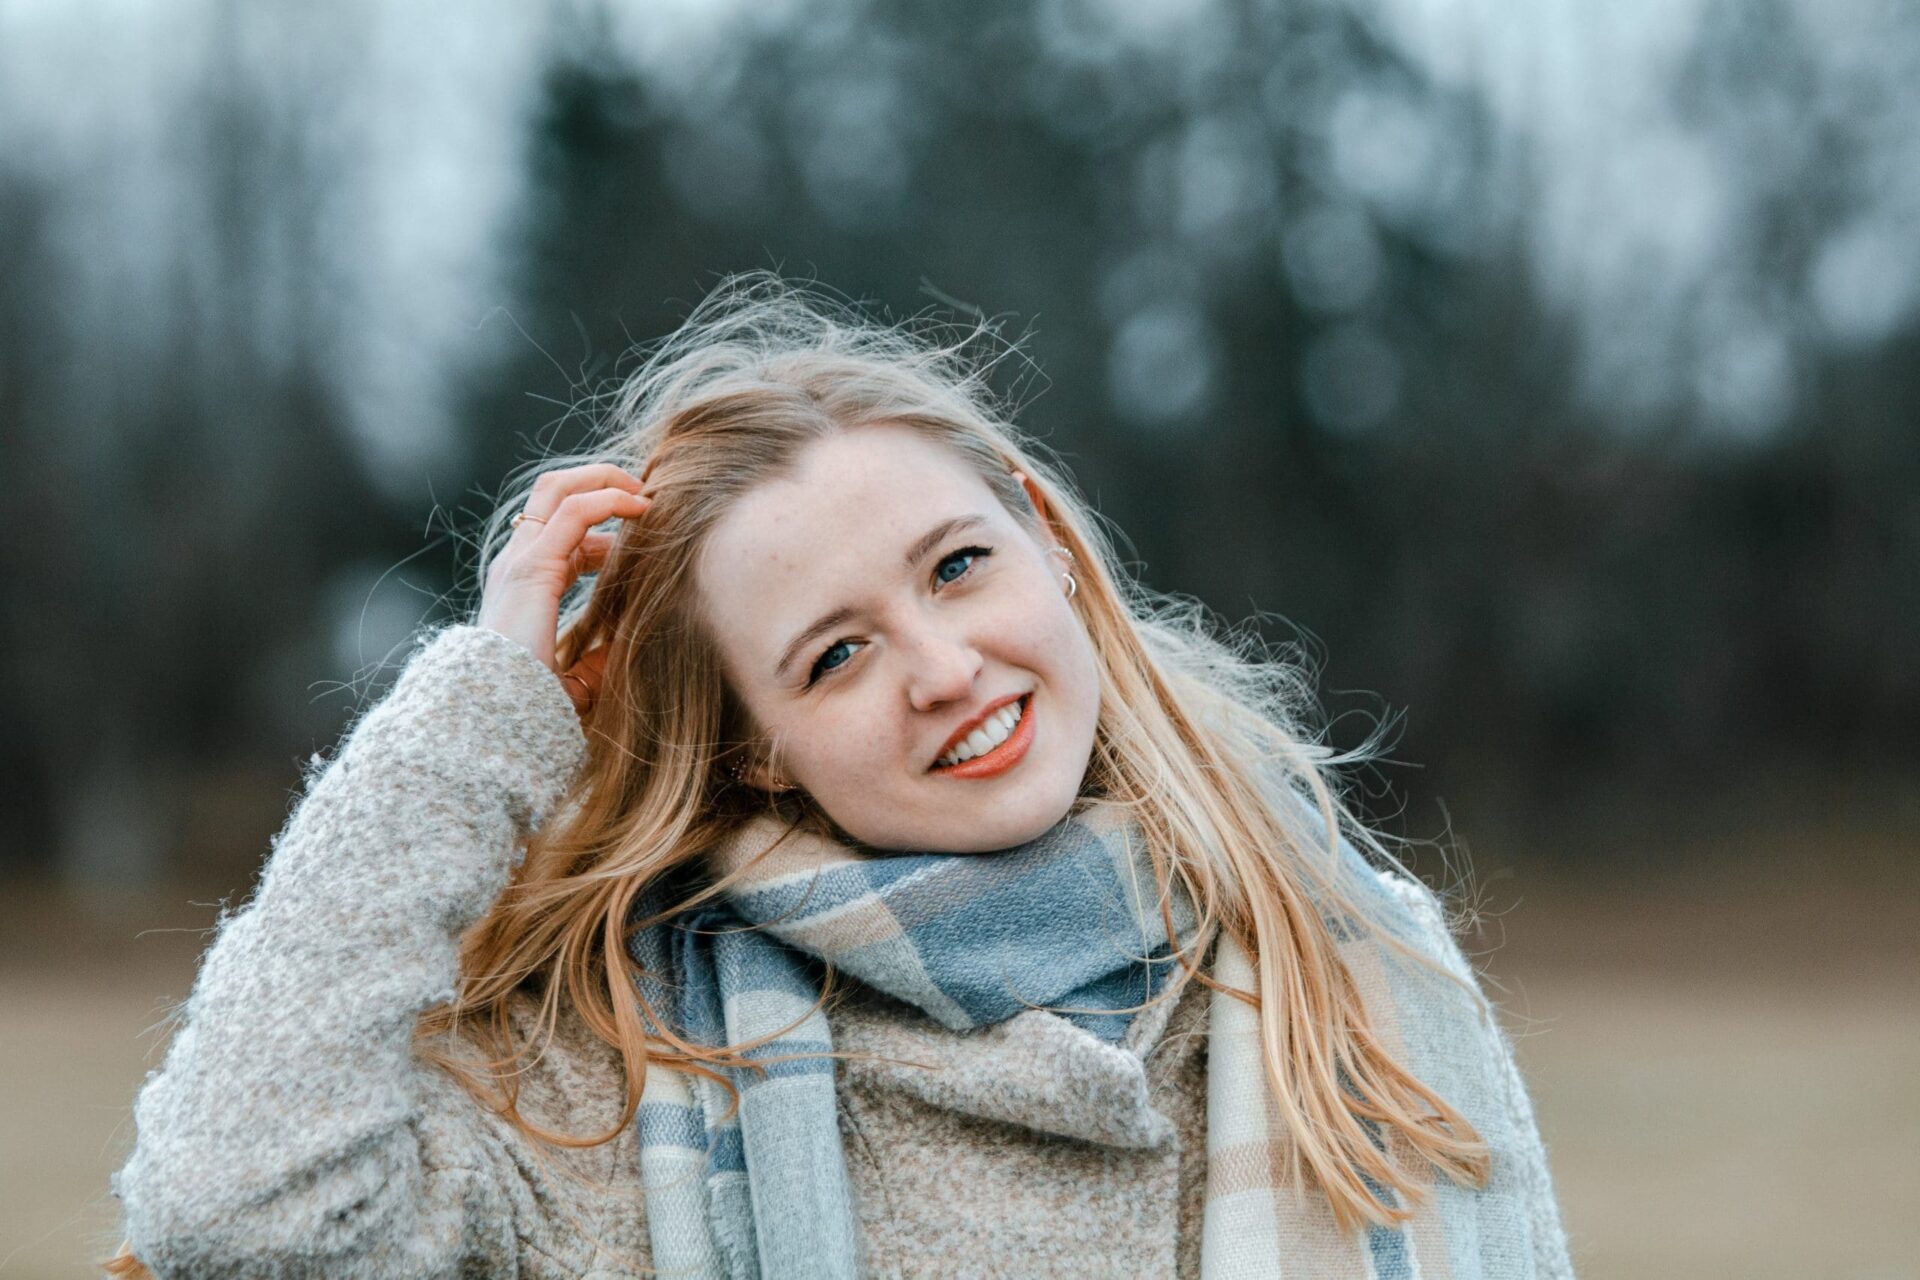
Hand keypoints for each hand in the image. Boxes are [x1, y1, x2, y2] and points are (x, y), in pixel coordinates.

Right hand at [475, 462, 651, 717]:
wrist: (496, 718)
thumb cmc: (532, 706)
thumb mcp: (576, 679)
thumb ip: (598, 661)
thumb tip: (628, 648)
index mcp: (524, 585)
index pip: (563, 533)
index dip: (606, 528)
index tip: (645, 534)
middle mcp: (517, 563)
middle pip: (553, 494)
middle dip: (599, 481)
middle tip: (646, 494)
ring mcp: (520, 561)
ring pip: (559, 488)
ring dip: (605, 478)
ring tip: (647, 491)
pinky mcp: (533, 567)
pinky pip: (575, 512)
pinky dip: (610, 500)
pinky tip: (642, 508)